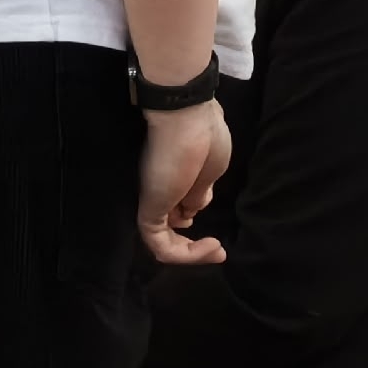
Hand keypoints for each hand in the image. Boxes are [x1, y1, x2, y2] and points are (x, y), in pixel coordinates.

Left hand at [138, 100, 231, 264]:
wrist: (184, 113)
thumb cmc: (204, 133)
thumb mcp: (212, 169)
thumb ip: (200, 192)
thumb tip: (194, 209)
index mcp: (175, 175)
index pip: (179, 205)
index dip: (195, 216)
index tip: (218, 232)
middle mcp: (162, 188)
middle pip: (170, 225)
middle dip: (192, 246)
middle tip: (218, 250)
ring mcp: (154, 198)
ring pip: (162, 241)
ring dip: (191, 254)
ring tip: (216, 250)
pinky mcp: (150, 207)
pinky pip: (159, 243)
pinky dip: (185, 254)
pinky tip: (212, 245)